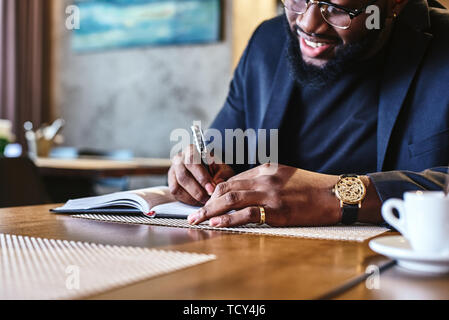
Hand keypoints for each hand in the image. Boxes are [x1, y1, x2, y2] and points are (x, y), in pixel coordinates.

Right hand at [168, 144, 234, 205]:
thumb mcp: (222, 168)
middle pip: (183, 175)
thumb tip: (217, 182)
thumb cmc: (215, 168)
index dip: (202, 177)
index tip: (212, 188)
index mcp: (191, 150)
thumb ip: (222, 174)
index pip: (192, 161)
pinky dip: (187, 199)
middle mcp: (179, 159)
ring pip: (177, 186)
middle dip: (198, 189)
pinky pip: (176, 193)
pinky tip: (197, 201)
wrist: (208, 172)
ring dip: (192, 196)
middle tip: (209, 197)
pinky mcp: (171, 182)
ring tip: (205, 200)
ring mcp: (173, 171)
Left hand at [187, 164, 341, 226]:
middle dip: (207, 201)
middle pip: (226, 187)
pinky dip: (228, 218)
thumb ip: (265, 179)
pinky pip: (246, 214)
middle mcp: (264, 178)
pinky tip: (216, 222)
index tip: (206, 203)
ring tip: (198, 219)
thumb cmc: (311, 186)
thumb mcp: (286, 175)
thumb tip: (245, 189)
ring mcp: (269, 194)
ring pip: (231, 199)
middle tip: (195, 212)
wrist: (334, 194)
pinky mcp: (276, 210)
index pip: (232, 179)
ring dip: (211, 210)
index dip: (215, 192)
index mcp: (265, 169)